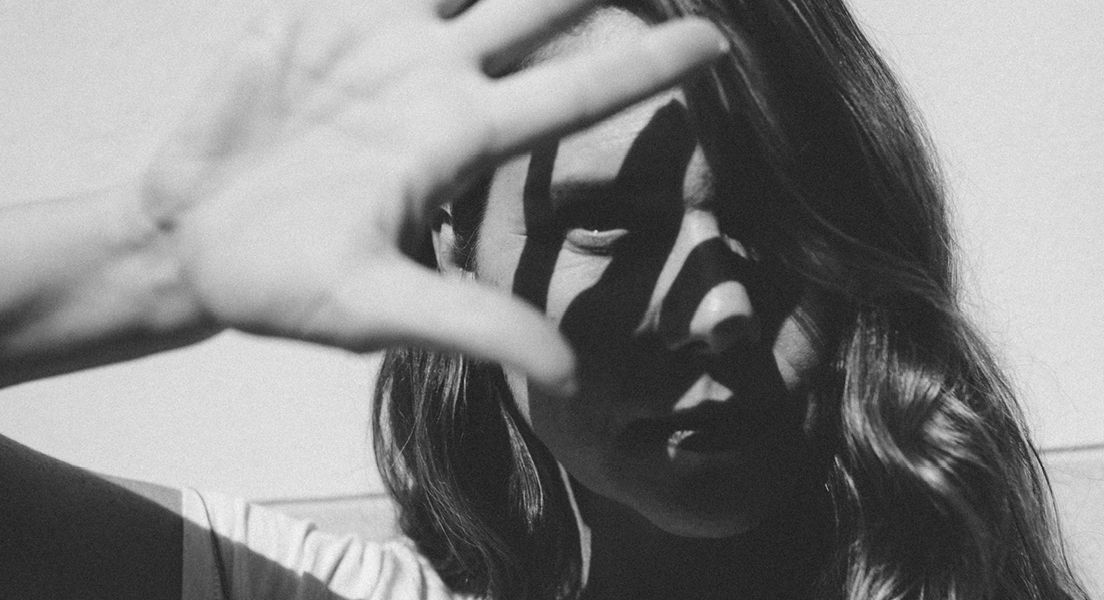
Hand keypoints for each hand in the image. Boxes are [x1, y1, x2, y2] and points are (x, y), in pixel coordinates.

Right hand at [140, 0, 725, 395]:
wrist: (192, 242)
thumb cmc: (284, 286)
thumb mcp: (373, 307)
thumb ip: (469, 323)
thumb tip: (570, 371)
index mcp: (463, 142)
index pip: (576, 95)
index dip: (646, 66)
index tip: (720, 42)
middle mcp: (441, 83)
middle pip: (540, 10)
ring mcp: (388, 43)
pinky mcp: (330, 14)